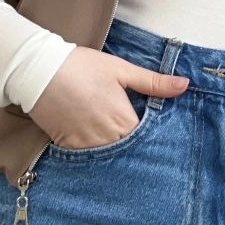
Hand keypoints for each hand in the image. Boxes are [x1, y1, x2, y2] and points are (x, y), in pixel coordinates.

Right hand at [28, 45, 189, 148]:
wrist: (40, 71)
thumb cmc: (82, 67)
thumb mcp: (121, 70)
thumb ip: (153, 82)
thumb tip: (184, 85)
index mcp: (124, 120)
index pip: (146, 139)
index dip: (150, 136)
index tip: (154, 133)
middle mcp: (108, 138)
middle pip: (128, 150)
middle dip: (133, 146)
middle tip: (134, 137)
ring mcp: (87, 144)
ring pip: (109, 156)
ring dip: (114, 150)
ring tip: (115, 140)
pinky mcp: (69, 146)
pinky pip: (87, 157)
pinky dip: (93, 151)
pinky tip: (94, 140)